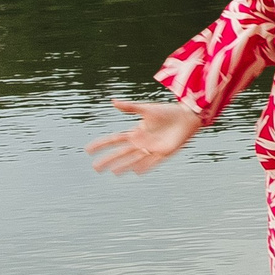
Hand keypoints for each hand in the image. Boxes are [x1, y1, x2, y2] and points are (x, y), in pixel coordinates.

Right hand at [86, 99, 201, 174]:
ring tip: (112, 172)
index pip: (114, 140)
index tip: (87, 150)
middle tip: (94, 167)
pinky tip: (136, 172)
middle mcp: (141, 142)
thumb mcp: (147, 109)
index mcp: (135, 132)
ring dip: (123, 165)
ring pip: (134, 159)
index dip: (101, 144)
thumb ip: (130, 107)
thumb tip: (112, 102)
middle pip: (120, 153)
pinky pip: (152, 161)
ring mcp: (151, 149)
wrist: (187, 117)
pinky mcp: (164, 153)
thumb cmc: (168, 112)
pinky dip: (144, 166)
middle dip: (108, 160)